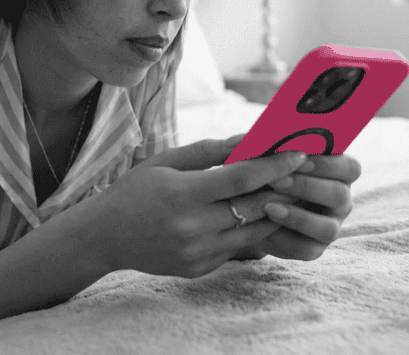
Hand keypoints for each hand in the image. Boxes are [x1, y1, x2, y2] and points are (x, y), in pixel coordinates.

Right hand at [74, 135, 308, 278]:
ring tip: (286, 191)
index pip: (242, 178)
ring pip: (255, 231)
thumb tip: (249, 139)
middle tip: (303, 171)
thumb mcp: (165, 162)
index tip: (299, 152)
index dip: (275, 165)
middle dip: (283, 187)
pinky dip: (249, 229)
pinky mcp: (202, 268)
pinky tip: (254, 214)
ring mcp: (199, 252)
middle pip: (256, 207)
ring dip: (274, 211)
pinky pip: (238, 247)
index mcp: (183, 194)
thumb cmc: (134, 191)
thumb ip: (208, 151)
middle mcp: (194, 227)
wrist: (105, 236)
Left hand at [238, 153, 361, 260]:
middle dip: (306, 187)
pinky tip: (264, 225)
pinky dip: (284, 238)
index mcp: (337, 172)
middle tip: (275, 180)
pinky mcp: (313, 248)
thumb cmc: (261, 171)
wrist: (246, 204)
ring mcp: (330, 226)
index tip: (299, 157)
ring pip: (328, 228)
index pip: (350, 167)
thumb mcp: (265, 156)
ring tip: (268, 207)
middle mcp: (340, 200)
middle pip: (340, 196)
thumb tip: (263, 138)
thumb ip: (271, 146)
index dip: (327, 163)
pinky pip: (306, 249)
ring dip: (298, 217)